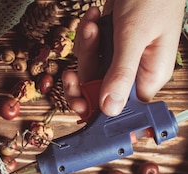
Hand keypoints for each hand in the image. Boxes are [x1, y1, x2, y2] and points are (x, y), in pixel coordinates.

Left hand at [63, 1, 183, 115]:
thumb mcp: (134, 36)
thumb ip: (121, 73)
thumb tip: (110, 109)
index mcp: (150, 76)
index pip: (122, 108)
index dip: (98, 109)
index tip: (78, 103)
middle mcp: (137, 71)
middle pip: (100, 91)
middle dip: (83, 77)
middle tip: (69, 77)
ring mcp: (124, 57)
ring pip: (91, 68)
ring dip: (86, 47)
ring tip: (92, 24)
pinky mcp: (113, 43)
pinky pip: (91, 50)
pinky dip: (88, 35)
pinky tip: (95, 16)